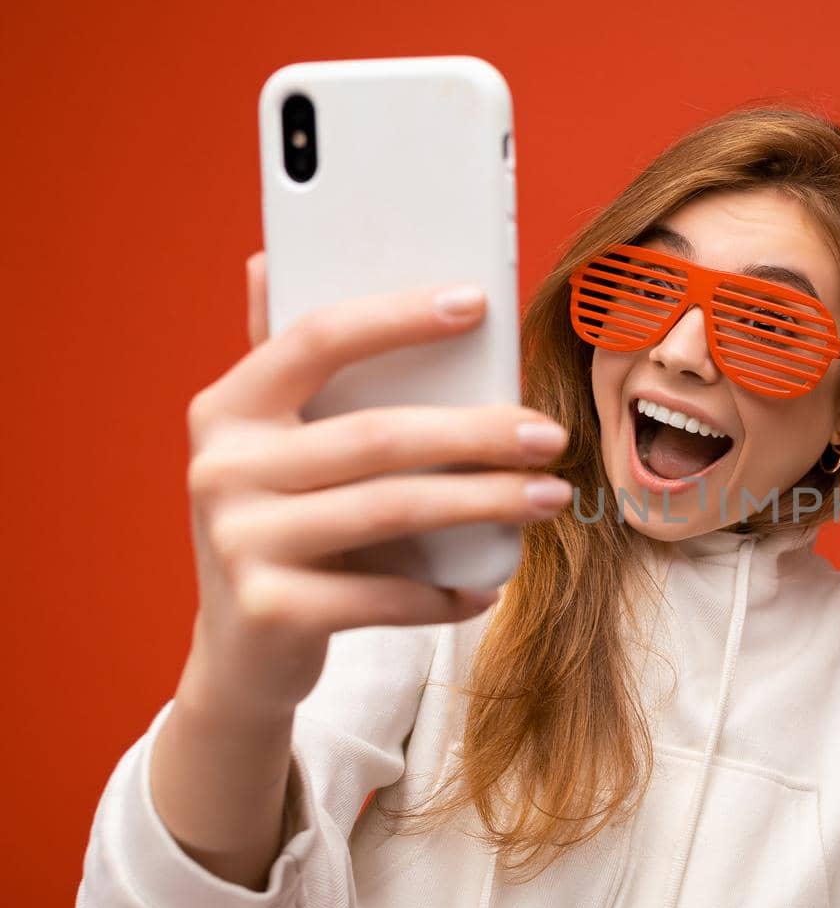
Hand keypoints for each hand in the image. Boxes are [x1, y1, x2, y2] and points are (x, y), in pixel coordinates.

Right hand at [182, 252, 570, 718]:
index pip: (318, 340)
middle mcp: (221, 468)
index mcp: (227, 408)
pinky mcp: (271, 611)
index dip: (398, 316)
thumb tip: (273, 255)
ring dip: (486, 504)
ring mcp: (239, 542)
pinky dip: (449, 589)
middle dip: (477, 433)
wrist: (242, 652)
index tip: (478, 301)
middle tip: (550, 435)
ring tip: (551, 497)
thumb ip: (288, 363)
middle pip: (377, 435)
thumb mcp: (275, 444)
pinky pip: (387, 594)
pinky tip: (490, 581)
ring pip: (392, 509)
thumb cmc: (285, 524)